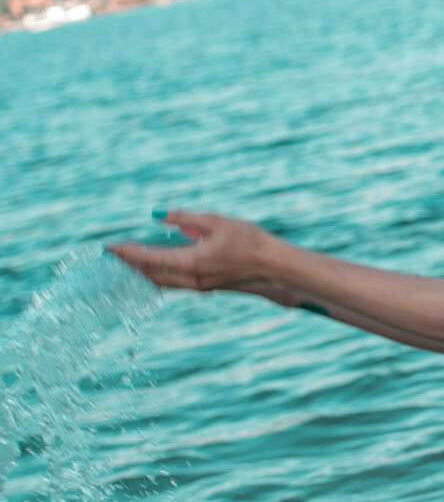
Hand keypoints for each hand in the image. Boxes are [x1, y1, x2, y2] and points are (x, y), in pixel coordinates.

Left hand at [107, 209, 280, 293]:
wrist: (274, 266)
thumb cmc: (249, 241)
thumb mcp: (216, 221)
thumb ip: (185, 218)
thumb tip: (159, 215)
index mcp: (191, 262)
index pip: (149, 258)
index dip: (127, 253)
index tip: (110, 247)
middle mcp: (191, 279)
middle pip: (150, 274)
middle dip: (129, 265)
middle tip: (111, 255)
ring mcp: (199, 285)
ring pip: (161, 281)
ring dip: (142, 272)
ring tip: (126, 262)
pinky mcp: (206, 286)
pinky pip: (173, 282)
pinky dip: (158, 275)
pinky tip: (153, 269)